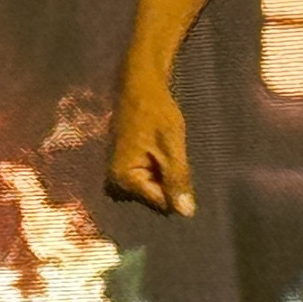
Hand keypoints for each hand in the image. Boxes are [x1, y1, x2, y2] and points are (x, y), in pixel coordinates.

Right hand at [104, 75, 194, 217]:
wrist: (141, 88)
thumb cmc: (157, 113)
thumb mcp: (172, 147)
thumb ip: (177, 180)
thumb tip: (186, 213)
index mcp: (123, 179)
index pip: (161, 203)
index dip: (178, 189)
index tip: (180, 165)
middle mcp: (116, 184)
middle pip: (157, 199)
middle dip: (172, 183)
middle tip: (172, 156)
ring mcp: (120, 178)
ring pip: (157, 191)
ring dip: (168, 176)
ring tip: (167, 153)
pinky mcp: (127, 172)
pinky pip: (152, 182)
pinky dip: (162, 172)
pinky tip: (162, 154)